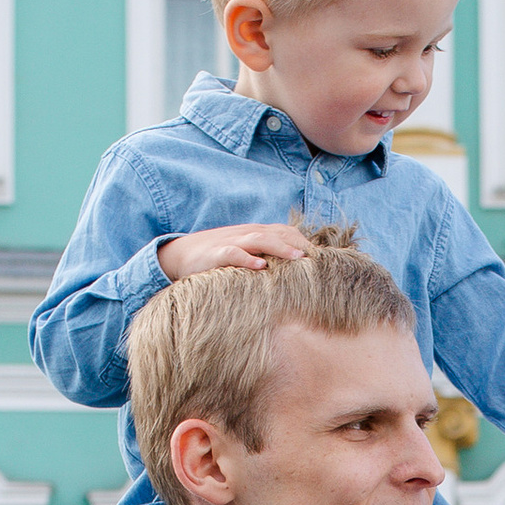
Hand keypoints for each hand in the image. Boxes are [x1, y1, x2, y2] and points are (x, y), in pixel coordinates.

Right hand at [154, 221, 312, 282]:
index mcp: (255, 233)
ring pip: (260, 238)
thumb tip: (292, 272)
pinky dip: (247, 259)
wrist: (180, 255)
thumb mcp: (245, 255)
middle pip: (278, 232)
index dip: (304, 241)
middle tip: (319, 259)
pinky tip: (260, 267)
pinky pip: (233, 253)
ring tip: (298, 257)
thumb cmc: (217, 259)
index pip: (286, 231)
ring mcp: (231, 241)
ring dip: (280, 247)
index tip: (324, 258)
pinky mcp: (215, 254)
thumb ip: (265, 259)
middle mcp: (246, 234)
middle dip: (299, 242)